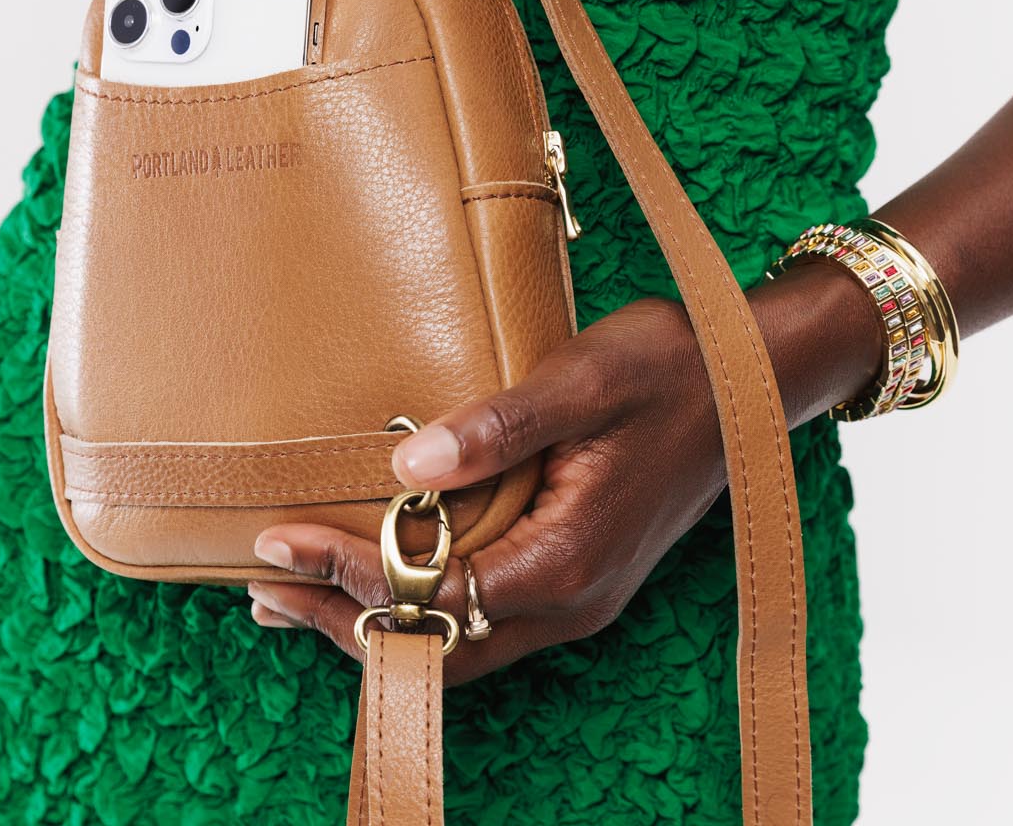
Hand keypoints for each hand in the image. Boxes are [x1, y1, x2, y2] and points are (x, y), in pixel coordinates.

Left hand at [247, 267, 883, 683]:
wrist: (750, 377)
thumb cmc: (669, 369)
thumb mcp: (580, 382)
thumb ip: (495, 429)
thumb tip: (404, 469)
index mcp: (565, 558)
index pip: (431, 595)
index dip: (347, 573)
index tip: (277, 540)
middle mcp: (570, 597)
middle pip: (437, 643)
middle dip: (344, 621)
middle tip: (263, 587)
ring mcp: (578, 592)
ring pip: (459, 639)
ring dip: (375, 620)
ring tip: (296, 594)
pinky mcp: (577, 571)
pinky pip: (484, 615)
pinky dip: (419, 606)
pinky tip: (383, 572)